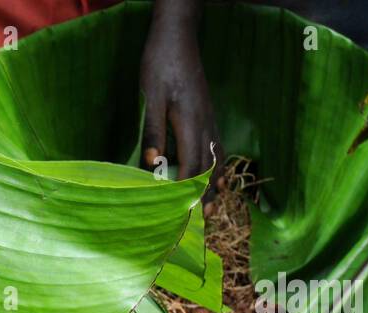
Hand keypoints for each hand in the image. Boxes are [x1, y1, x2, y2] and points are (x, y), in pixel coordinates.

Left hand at [140, 0, 219, 203]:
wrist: (177, 36)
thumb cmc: (159, 64)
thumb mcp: (150, 96)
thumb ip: (152, 129)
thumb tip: (151, 163)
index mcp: (191, 122)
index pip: (192, 166)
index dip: (188, 192)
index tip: (183, 214)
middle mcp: (205, 123)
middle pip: (208, 167)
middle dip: (205, 195)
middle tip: (203, 222)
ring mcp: (209, 118)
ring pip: (216, 157)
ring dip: (214, 184)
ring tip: (212, 207)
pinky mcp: (207, 113)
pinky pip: (217, 145)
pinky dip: (218, 165)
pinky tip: (218, 177)